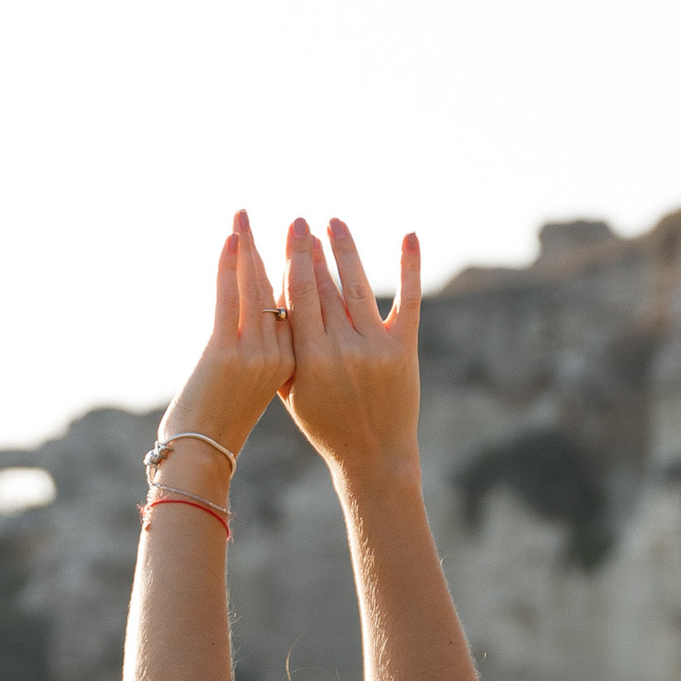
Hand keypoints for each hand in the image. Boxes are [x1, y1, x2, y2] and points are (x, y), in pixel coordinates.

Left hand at [162, 212, 291, 462]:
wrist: (200, 456)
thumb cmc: (218, 425)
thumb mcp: (248, 387)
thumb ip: (259, 357)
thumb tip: (255, 326)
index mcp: (289, 364)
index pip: (293, 308)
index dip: (292, 273)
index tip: (299, 244)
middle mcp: (278, 357)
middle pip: (281, 291)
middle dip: (285, 251)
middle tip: (295, 219)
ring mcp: (253, 354)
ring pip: (255, 289)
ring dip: (249, 248)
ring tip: (246, 215)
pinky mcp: (225, 352)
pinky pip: (229, 298)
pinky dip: (228, 266)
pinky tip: (230, 240)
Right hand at [280, 216, 421, 480]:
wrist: (373, 457)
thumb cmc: (326, 425)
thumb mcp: (294, 392)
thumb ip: (284, 349)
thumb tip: (271, 302)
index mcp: (310, 359)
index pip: (299, 297)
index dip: (294, 261)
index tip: (287, 234)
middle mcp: (342, 349)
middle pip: (325, 287)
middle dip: (313, 251)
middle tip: (303, 222)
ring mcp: (375, 348)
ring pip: (358, 287)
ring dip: (346, 250)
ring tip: (334, 222)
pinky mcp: (404, 349)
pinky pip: (408, 301)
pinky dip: (409, 267)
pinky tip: (409, 235)